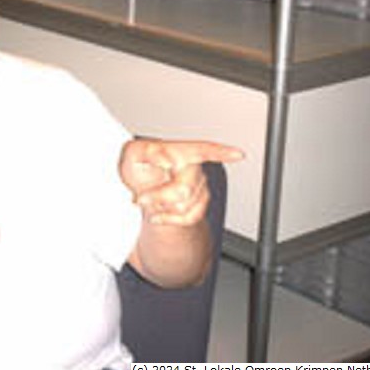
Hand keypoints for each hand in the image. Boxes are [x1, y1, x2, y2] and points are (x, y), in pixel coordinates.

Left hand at [119, 138, 243, 225]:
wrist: (143, 193)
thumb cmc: (139, 169)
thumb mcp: (131, 155)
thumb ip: (143, 150)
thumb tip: (164, 155)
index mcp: (181, 152)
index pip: (203, 150)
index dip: (221, 152)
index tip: (238, 154)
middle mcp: (194, 168)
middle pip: (184, 189)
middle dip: (159, 197)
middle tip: (140, 198)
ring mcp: (200, 187)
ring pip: (184, 206)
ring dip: (161, 208)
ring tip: (149, 200)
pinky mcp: (200, 205)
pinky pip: (188, 219)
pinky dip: (167, 219)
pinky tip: (156, 215)